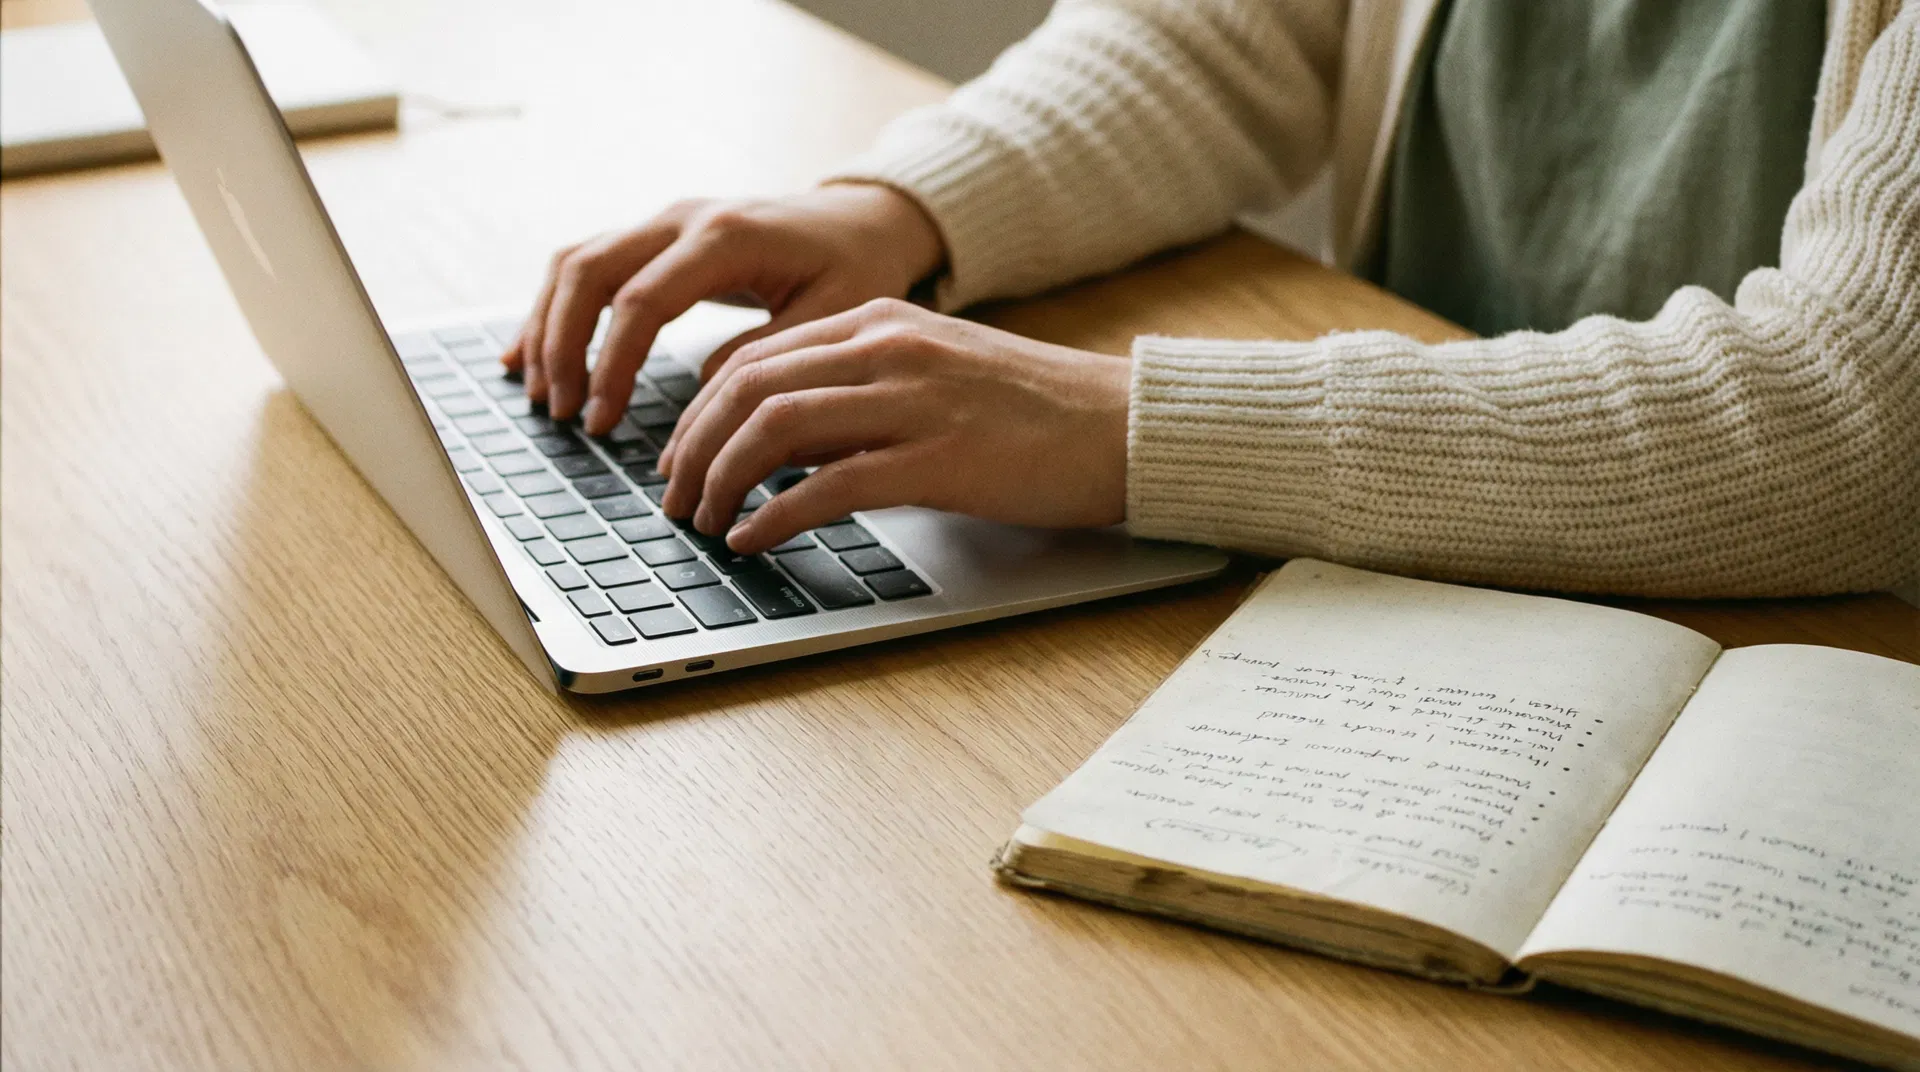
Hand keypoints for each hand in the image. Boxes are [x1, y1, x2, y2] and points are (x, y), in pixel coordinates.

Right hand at [502, 184, 944, 434]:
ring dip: (548, 327)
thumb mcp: (834, 315)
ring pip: (576, 262)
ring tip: (541, 395)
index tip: (603, 422)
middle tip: (563, 413)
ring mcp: (663, 222)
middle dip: (563, 346)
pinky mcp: (655, 238)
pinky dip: (554, 308)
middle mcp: (682, 218)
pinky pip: (586, 264)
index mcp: (725, 236)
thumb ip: (770, 352)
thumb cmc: (854, 270)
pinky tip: (530, 356)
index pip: (642, 301)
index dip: (612, 365)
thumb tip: (706, 398)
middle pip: (589, 271)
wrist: (861, 221)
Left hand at [655, 298, 1131, 552]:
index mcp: (882, 322)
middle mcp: (889, 348)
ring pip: (774, 428)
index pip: (756, 356)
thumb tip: (784, 441)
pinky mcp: (939, 459)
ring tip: (702, 522)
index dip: (699, 410)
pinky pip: (829, 485)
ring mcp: (914, 401)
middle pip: (748, 388)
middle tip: (673, 498)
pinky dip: (775, 516)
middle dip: (693, 447)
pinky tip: (755, 540)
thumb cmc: (1036, 413)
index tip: (679, 456)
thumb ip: (862, 390)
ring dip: (721, 481)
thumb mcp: (936, 374)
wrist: (1123, 426)